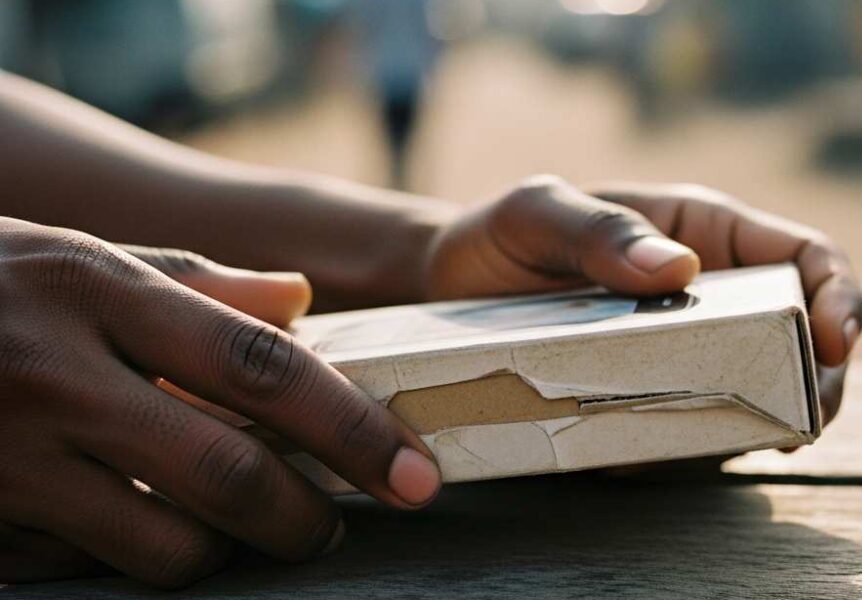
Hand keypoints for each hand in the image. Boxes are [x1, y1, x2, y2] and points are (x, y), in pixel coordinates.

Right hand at [0, 220, 439, 586]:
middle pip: (229, 476)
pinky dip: (131, 558)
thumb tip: (300, 305)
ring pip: (165, 550)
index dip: (352, 429)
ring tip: (231, 524)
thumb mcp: (87, 258)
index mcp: (99, 291)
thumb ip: (199, 282)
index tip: (413, 475)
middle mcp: (57, 376)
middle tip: (328, 526)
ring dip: (221, 550)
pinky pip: (87, 570)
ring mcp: (7, 461)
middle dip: (302, 519)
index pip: (262, 368)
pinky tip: (130, 521)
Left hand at [423, 176, 861, 426]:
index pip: (804, 257)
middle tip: (797, 422)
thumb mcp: (536, 216)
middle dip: (818, 380)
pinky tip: (673, 450)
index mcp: (700, 233)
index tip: (834, 344)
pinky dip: (702, 445)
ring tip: (737, 441)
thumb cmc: (499, 240)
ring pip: (759, 389)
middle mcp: (708, 294)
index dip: (838, 297)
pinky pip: (699, 426)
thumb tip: (679, 271)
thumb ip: (597, 230)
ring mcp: (685, 349)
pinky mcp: (655, 395)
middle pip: (801, 336)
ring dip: (766, 420)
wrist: (447, 292)